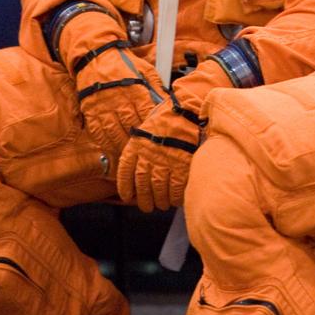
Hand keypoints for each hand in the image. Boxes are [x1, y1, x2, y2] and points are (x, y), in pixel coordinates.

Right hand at [73, 42, 164, 159]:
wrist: (97, 57)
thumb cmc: (124, 64)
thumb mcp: (146, 71)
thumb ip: (157, 88)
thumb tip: (169, 103)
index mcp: (135, 90)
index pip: (146, 114)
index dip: (151, 127)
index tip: (156, 136)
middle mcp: (119, 100)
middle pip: (130, 126)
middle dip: (138, 140)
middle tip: (145, 151)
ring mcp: (103, 107)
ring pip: (113, 132)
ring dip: (122, 146)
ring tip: (129, 154)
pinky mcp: (90, 110)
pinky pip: (97, 131)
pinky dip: (105, 143)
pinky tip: (111, 149)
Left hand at [117, 60, 230, 210]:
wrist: (189, 107)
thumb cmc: (170, 114)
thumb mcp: (148, 125)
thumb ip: (142, 144)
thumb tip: (140, 161)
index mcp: (136, 145)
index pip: (126, 171)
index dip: (125, 187)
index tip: (127, 196)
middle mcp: (148, 155)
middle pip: (142, 185)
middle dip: (143, 199)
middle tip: (146, 207)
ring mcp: (165, 161)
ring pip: (158, 189)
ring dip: (159, 201)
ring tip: (162, 205)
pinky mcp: (182, 165)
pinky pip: (176, 188)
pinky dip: (175, 197)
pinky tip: (175, 200)